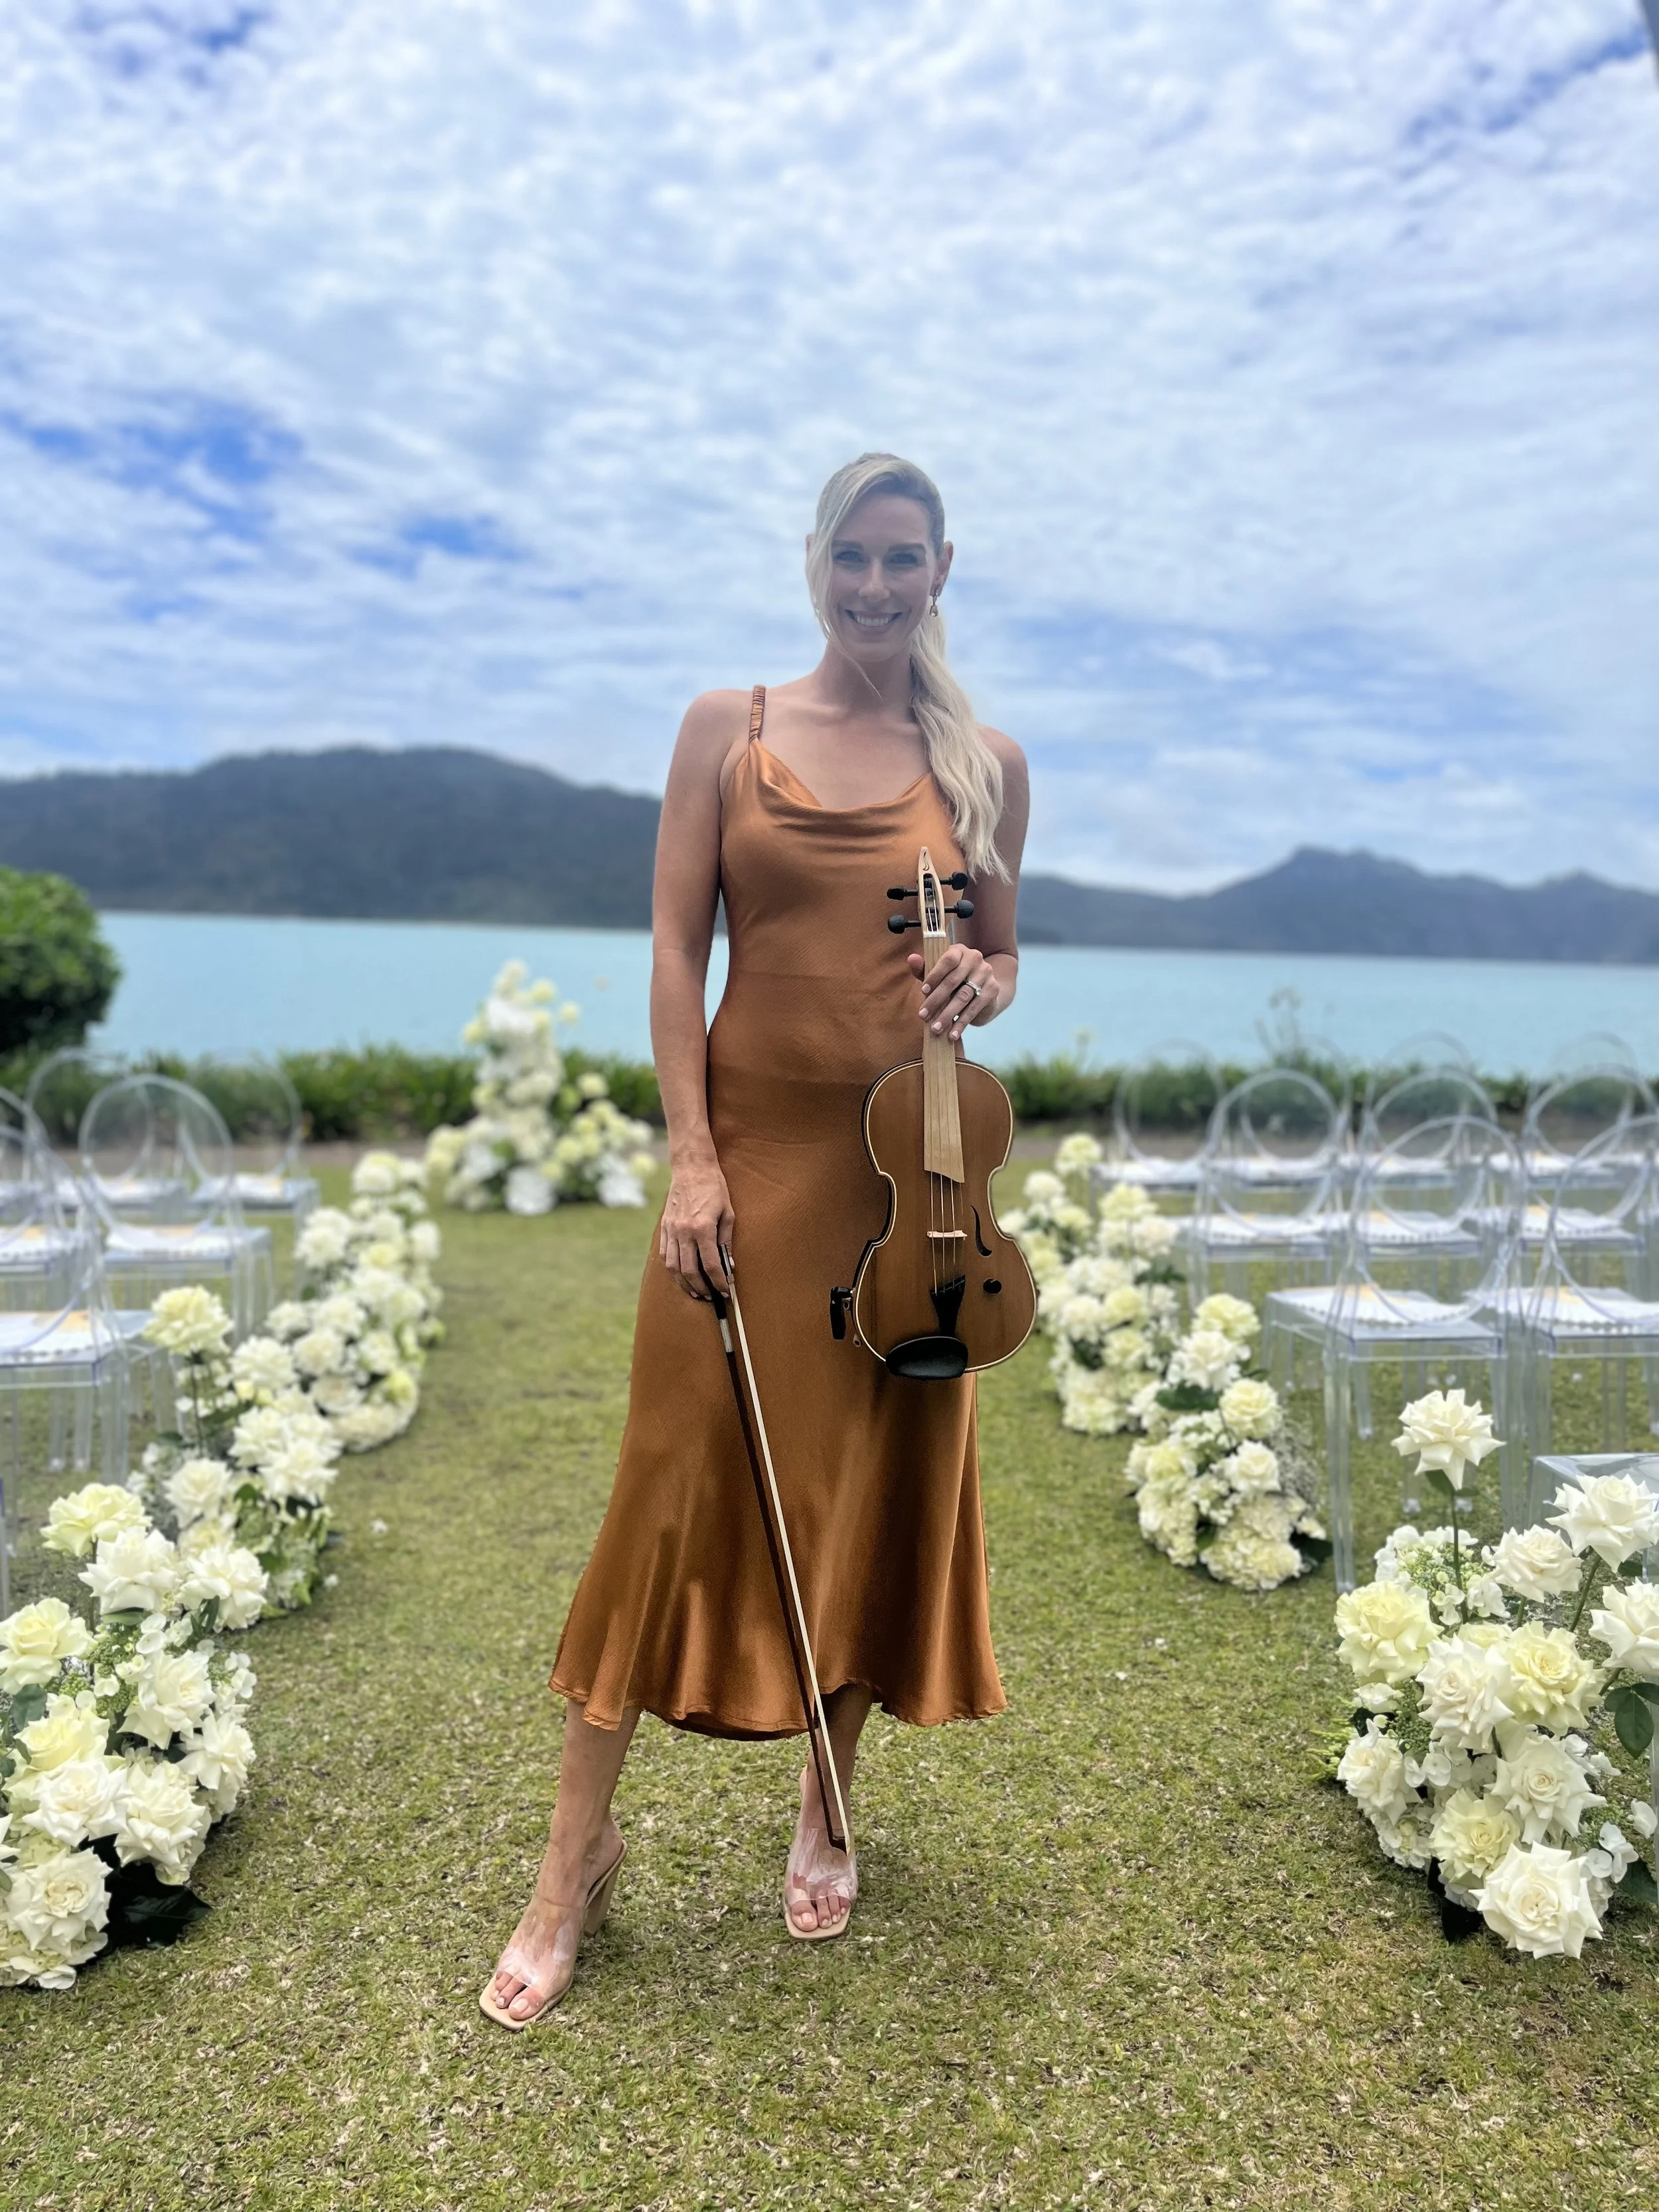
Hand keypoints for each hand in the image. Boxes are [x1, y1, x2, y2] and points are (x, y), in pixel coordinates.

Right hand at [659, 1154, 734, 1299]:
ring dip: (684, 1284)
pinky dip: (673, 1270)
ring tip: (695, 1292)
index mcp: (703, 1228)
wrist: (691, 1168)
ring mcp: (671, 1231)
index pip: (711, 1265)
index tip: (725, 1291)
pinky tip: (681, 1276)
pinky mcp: (664, 1228)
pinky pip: (665, 1256)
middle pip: (689, 1271)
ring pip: (674, 1267)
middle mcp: (684, 1232)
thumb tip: (728, 1264)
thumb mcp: (728, 1213)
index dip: (718, 1281)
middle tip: (710, 1297)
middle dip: (701, 1288)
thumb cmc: (714, 1188)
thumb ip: (726, 1240)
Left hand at [908, 946, 999, 1040]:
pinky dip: (961, 1023)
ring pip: (963, 996)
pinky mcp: (993, 989)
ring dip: (947, 1015)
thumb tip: (911, 958)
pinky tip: (952, 1034)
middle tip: (923, 1016)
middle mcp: (975, 958)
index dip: (934, 975)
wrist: (982, 991)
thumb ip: (924, 969)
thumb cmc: (953, 981)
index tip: (922, 992)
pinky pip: (974, 1008)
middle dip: (936, 1000)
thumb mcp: (938, 975)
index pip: (948, 960)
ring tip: (935, 1029)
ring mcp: (986, 973)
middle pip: (953, 981)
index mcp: (959, 950)